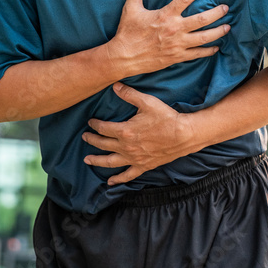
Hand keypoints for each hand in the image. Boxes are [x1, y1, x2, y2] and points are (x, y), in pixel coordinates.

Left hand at [82, 82, 197, 184]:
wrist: (184, 134)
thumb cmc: (166, 117)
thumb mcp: (147, 102)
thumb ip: (129, 94)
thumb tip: (114, 86)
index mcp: (125, 131)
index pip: (103, 128)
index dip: (95, 125)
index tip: (90, 122)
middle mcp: (126, 147)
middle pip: (103, 144)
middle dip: (92, 140)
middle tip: (84, 137)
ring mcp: (134, 159)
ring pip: (110, 162)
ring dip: (97, 161)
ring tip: (87, 160)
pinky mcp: (143, 166)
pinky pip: (128, 175)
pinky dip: (118, 179)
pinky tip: (110, 182)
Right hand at [106, 0, 229, 75]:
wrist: (124, 57)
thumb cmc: (127, 32)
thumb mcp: (130, 8)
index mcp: (165, 15)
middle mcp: (175, 29)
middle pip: (202, 20)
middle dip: (216, 13)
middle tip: (226, 8)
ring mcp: (178, 44)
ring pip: (204, 38)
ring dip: (218, 32)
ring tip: (228, 26)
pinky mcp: (177, 57)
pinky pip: (197, 54)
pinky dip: (208, 51)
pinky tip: (216, 47)